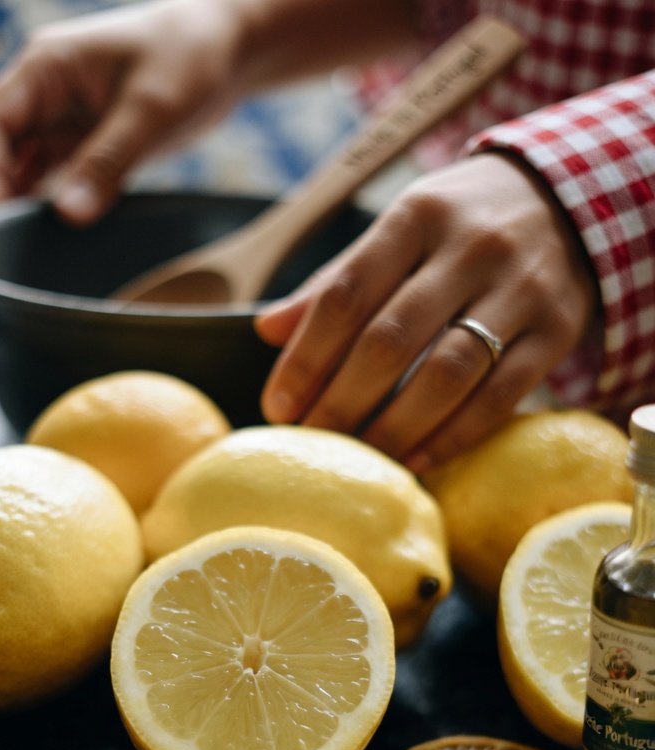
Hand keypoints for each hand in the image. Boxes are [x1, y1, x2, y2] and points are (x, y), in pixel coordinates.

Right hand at [0, 0, 244, 223]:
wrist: (226, 47)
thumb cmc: (191, 58)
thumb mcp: (152, 110)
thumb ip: (108, 163)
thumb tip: (68, 216)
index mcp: (45, 68)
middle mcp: (42, 91)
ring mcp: (58, 116)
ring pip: (10, 165)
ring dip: (6, 204)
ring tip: (14, 252)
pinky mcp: (80, 140)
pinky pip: (42, 176)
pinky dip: (35, 205)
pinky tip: (41, 237)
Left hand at [255, 153, 598, 471]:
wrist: (571, 200)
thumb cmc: (462, 223)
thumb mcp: (401, 229)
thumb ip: (337, 281)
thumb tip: (267, 331)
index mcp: (418, 216)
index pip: (347, 294)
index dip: (306, 358)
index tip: (278, 407)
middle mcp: (472, 248)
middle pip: (391, 340)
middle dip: (341, 402)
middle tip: (311, 443)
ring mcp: (521, 290)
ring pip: (446, 374)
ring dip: (393, 428)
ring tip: (358, 460)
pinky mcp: (557, 331)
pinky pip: (498, 398)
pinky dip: (452, 437)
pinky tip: (415, 462)